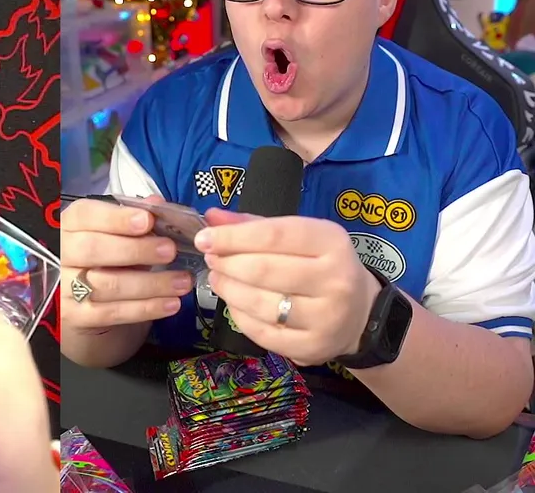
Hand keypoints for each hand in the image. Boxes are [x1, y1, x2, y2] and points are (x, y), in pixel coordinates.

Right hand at [60, 196, 192, 331]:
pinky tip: (169, 303)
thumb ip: (133, 216)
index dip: (116, 218)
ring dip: (150, 284)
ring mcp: (63, 286)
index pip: (86, 215)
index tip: (147, 220)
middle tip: (169, 251)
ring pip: (107, 284)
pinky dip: (145, 308)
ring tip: (181, 281)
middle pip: (93, 250)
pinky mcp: (73, 316)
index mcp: (67, 225)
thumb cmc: (99, 256)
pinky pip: (112, 313)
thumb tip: (157, 204)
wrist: (77, 297)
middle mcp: (59, 254)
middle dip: (136, 250)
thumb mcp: (110, 232)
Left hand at [197, 210, 380, 365]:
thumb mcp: (300, 237)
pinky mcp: (312, 347)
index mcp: (331, 243)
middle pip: (263, 270)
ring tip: (218, 279)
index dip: (232, 237)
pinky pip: (262, 332)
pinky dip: (239, 316)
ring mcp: (326, 317)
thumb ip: (256, 225)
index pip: (273, 235)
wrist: (361, 314)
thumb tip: (212, 218)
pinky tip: (234, 304)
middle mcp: (335, 280)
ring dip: (228, 289)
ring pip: (260, 303)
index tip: (204, 238)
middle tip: (212, 260)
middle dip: (227, 263)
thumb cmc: (322, 266)